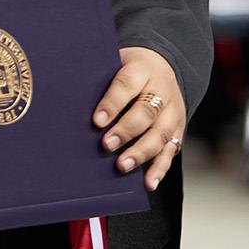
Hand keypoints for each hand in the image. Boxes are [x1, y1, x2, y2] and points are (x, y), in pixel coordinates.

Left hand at [93, 47, 186, 191]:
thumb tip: (70, 102)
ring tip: (122, 165)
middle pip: (147, 111)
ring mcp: (172, 112)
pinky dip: (159, 169)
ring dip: (141, 152)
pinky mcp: (177, 131)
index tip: (97, 121)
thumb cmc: (129, 71)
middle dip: (126, 130)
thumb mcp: (114, 65)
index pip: (127, 85)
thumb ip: (99, 81)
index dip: (112, 103)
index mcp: (141, 70)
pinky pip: (170, 151)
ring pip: (161, 134)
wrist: (162, 68)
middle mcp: (161, 90)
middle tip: (107, 145)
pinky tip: (148, 183)